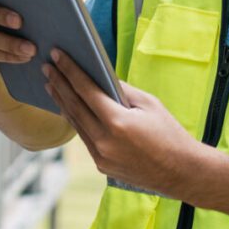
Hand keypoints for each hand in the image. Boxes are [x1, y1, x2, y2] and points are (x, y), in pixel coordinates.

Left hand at [42, 48, 202, 198]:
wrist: (182, 173)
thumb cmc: (170, 133)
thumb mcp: (149, 104)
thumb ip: (122, 90)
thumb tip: (100, 75)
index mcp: (117, 123)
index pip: (86, 90)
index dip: (70, 70)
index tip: (57, 55)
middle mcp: (104, 142)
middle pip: (74, 106)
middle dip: (59, 83)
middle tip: (46, 66)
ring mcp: (100, 157)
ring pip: (75, 124)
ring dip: (62, 102)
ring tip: (51, 84)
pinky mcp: (102, 166)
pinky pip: (84, 138)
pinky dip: (75, 120)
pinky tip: (68, 108)